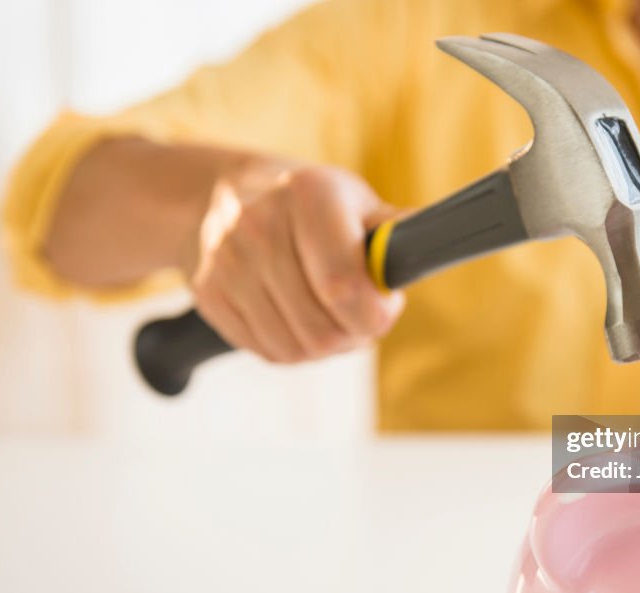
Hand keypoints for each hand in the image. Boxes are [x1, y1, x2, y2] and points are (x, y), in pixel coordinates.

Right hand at [181, 162, 404, 362]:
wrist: (223, 194)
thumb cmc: (309, 203)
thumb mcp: (354, 200)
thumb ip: (393, 232)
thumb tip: (430, 247)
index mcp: (308, 195)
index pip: (343, 287)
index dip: (374, 315)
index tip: (386, 307)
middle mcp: (260, 225)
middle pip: (322, 330)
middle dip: (355, 335)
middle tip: (362, 317)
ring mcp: (228, 262)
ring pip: (296, 348)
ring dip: (327, 347)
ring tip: (333, 318)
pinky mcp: (209, 293)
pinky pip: (268, 351)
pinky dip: (295, 348)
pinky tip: (300, 320)